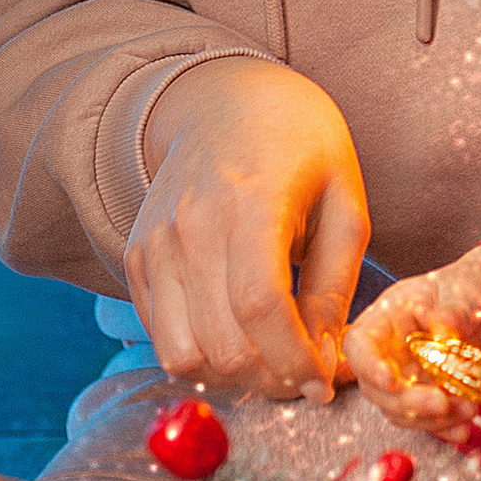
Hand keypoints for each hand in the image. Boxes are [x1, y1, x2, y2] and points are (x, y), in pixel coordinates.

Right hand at [125, 57, 370, 401]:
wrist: (226, 99)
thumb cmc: (301, 147)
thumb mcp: (344, 203)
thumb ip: (335, 286)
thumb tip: (326, 361)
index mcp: (252, 202)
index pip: (262, 307)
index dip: (295, 360)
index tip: (323, 381)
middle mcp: (192, 225)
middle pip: (221, 343)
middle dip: (271, 377)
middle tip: (302, 372)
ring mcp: (156, 243)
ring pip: (182, 353)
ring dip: (231, 375)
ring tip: (268, 358)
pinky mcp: (136, 257)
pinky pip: (160, 335)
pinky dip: (198, 353)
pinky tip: (235, 333)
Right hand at [344, 240, 480, 434]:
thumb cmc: (471, 288)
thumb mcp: (465, 290)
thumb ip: (455, 309)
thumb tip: (444, 326)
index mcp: (388, 318)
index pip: (359, 344)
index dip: (368, 366)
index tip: (390, 381)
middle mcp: (391, 352)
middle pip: (378, 388)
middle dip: (409, 402)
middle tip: (443, 403)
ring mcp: (408, 377)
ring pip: (402, 410)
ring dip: (432, 419)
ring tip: (469, 410)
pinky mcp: (428, 395)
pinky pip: (427, 419)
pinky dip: (444, 427)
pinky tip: (463, 429)